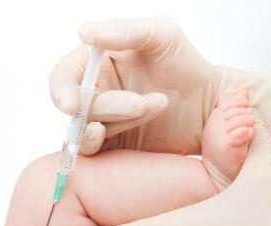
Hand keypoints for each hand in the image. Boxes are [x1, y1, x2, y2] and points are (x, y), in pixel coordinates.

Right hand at [49, 16, 270, 155]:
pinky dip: (101, 143)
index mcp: (96, 62)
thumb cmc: (186, 65)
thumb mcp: (162, 35)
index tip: (73, 105)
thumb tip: (84, 32)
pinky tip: (126, 132)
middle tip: (142, 102)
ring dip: (120, 119)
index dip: (62, 91)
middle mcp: (93, 91)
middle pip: (76, 106)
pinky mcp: (109, 144)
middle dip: (108, 105)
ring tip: (157, 105)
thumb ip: (125, 30)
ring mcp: (100, 119)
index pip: (63, 77)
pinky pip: (92, 149)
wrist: (208, 105)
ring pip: (87, 128)